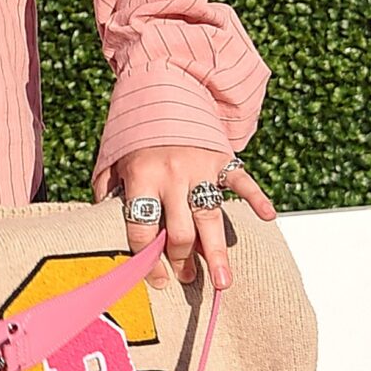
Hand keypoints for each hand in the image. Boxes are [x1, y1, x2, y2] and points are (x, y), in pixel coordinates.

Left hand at [91, 147, 275, 291]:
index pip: (142, 229)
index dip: (147, 260)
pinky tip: (267, 216)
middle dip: (181, 260)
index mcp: (141, 176)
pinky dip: (257, 198)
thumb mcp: (110, 161)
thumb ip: (106, 193)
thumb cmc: (134, 133)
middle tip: (187, 278)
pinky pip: (242, 181)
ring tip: (223, 282)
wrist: (162, 88)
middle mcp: (171, 174)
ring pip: (209, 218)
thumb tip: (102, 227)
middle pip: (179, 231)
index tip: (156, 280)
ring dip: (216, 253)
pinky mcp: (221, 158)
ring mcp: (199, 167)